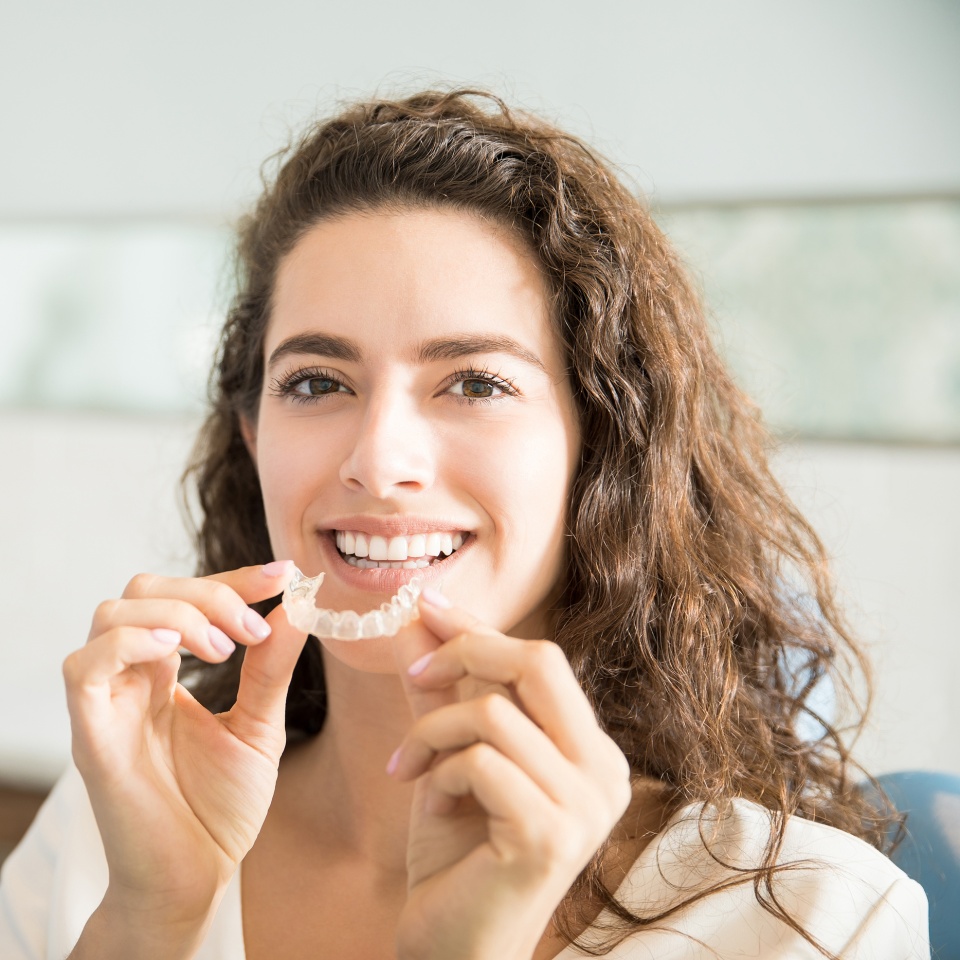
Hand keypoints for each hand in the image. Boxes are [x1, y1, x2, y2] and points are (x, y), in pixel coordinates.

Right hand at [62, 562, 305, 934]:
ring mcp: (107, 702)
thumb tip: (296, 607)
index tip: (283, 575)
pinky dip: (131, 641)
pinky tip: (177, 654)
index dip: (232, 578)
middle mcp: (131, 678)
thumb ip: (270, 668)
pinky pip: (86, 665)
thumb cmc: (219, 806)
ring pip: (113, 613)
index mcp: (166, 672)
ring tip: (224, 650)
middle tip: (252, 628)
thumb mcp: (259, 726)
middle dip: (208, 591)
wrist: (197, 877)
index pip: (186, 596)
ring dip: (178, 614)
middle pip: (145, 589)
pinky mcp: (91, 734)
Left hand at [389, 592, 632, 959]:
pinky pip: (480, 761)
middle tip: (416, 674)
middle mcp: (604, 772)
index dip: (480, 628)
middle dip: (466, 652)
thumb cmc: (458, 853)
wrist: (454, 947)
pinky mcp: (550, 834)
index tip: (427, 606)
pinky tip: (430, 806)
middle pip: (539, 662)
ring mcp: (585, 805)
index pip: (541, 661)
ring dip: (433, 731)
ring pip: (495, 711)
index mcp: (591, 750)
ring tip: (409, 767)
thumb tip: (417, 620)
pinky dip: (440, 772)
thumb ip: (443, 691)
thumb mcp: (451, 756)